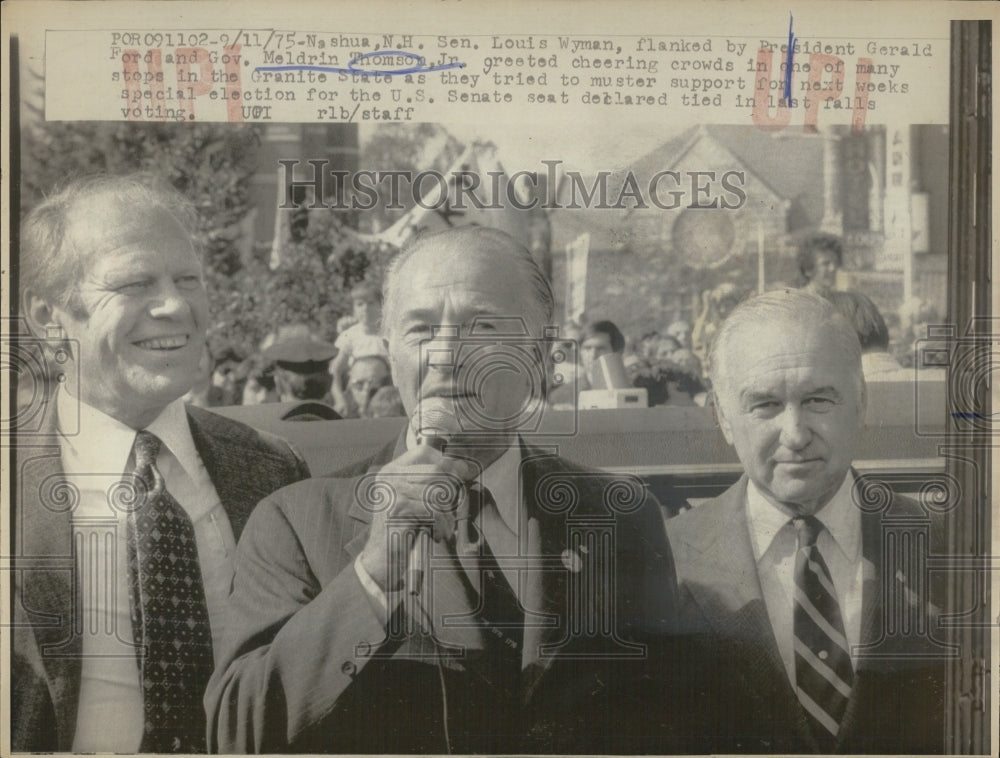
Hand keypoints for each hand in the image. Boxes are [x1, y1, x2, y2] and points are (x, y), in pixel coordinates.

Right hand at [359, 445, 476, 591]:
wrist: (380, 558)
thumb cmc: (402, 529)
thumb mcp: (413, 500)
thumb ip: (430, 482)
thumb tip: (461, 466)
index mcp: (391, 470)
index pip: (424, 451)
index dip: (445, 461)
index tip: (459, 474)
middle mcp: (390, 476)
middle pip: (435, 470)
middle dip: (450, 489)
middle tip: (450, 507)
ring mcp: (393, 491)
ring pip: (437, 492)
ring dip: (446, 512)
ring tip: (443, 525)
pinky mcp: (398, 508)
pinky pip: (433, 510)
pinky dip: (441, 524)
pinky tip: (438, 533)